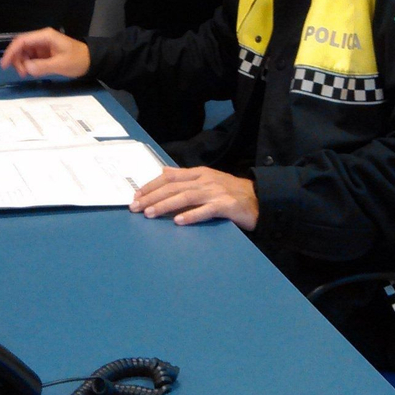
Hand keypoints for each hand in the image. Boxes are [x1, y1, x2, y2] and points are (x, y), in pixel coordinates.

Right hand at [0, 29, 89, 78]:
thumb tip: (26, 68)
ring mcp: (42, 46)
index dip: (11, 51)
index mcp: (45, 36)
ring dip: (22, 63)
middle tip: (21, 73)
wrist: (91, 61)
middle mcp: (41, 39)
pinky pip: (31, 58)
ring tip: (26, 74)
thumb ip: (43, 66)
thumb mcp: (61, 64)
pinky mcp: (44, 54)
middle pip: (21, 47)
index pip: (22, 41)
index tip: (4, 65)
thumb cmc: (78, 60)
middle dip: (17, 59)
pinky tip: (31, 72)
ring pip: (24, 53)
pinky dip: (28, 65)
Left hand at [130, 166, 258, 231]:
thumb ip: (186, 177)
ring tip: (150, 213)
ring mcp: (216, 192)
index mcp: (199, 173)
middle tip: (135, 207)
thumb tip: (163, 172)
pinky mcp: (226, 206)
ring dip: (165, 205)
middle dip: (152, 197)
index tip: (136, 195)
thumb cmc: (230, 192)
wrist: (259, 199)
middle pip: (174, 187)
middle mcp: (205, 180)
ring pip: (186, 197)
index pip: (169, 177)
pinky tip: (179, 221)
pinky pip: (206, 211)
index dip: (151, 185)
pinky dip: (192, 216)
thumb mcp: (207, 180)